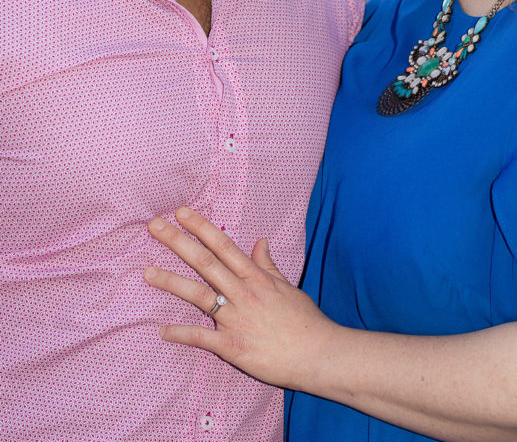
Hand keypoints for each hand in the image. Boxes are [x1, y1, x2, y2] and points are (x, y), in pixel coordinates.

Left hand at [145, 207, 335, 389]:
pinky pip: (202, 338)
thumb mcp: (287, 286)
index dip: (201, 227)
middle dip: (178, 242)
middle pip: (205, 262)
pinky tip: (163, 331)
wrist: (318, 353)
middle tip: (155, 226)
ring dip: (171, 282)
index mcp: (255, 277)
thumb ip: (268, 265)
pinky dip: (182, 334)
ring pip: (199, 295)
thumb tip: (260, 240)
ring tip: (147, 272)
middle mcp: (243, 292)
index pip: (223, 245)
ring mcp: (236, 319)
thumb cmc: (304, 320)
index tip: (181, 213)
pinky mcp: (233, 347)